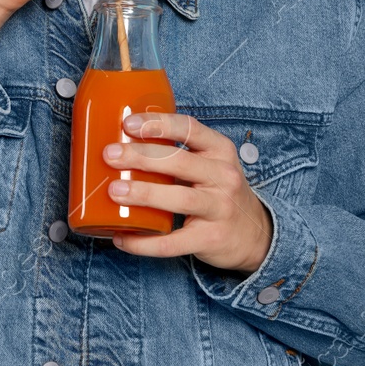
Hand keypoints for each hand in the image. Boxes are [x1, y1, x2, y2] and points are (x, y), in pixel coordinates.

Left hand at [102, 111, 272, 273]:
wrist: (254, 235)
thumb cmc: (218, 192)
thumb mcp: (209, 164)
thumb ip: (176, 153)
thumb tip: (120, 144)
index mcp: (220, 150)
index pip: (190, 128)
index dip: (159, 123)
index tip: (128, 124)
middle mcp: (224, 176)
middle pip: (180, 161)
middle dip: (141, 157)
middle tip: (110, 156)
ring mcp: (220, 208)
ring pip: (180, 198)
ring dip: (144, 193)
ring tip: (114, 191)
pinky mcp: (211, 238)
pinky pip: (174, 242)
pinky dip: (145, 242)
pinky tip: (122, 238)